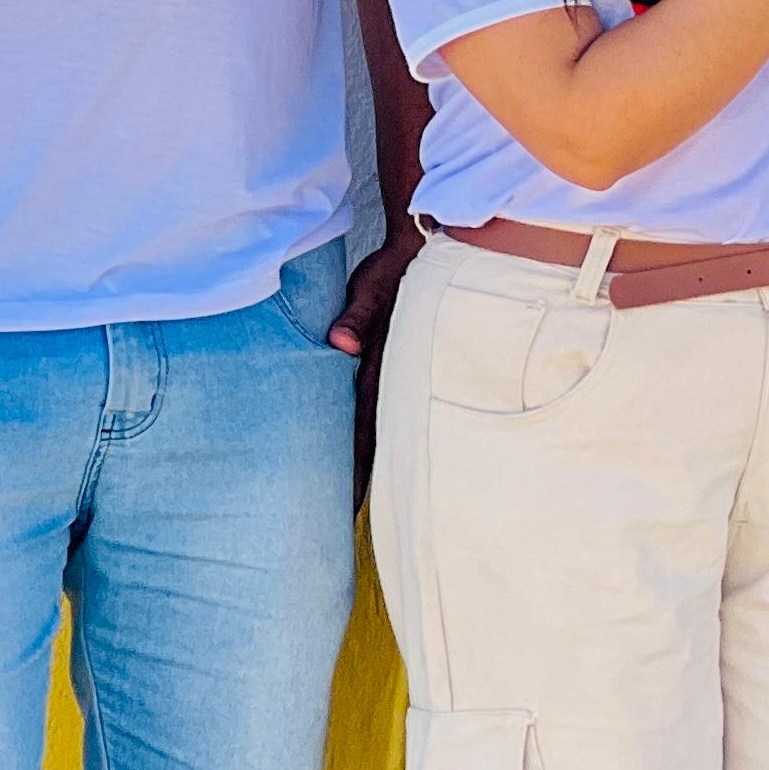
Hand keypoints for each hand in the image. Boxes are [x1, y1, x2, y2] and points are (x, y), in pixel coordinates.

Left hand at [326, 230, 413, 492]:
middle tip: (345, 521)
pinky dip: (380, 433)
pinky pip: (386, 408)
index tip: (349, 505)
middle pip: (377, 440)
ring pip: (384, 429)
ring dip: (374, 462)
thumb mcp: (372, 289)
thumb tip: (340, 344)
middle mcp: (393, 378)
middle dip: (364, 480)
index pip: (367, 428)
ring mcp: (399, 375)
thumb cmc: (396, 269)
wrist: (429, 248)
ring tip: (359, 502)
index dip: (358, 467)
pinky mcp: (399, 364)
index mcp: (383, 367)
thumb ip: (356, 317)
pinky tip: (377, 453)